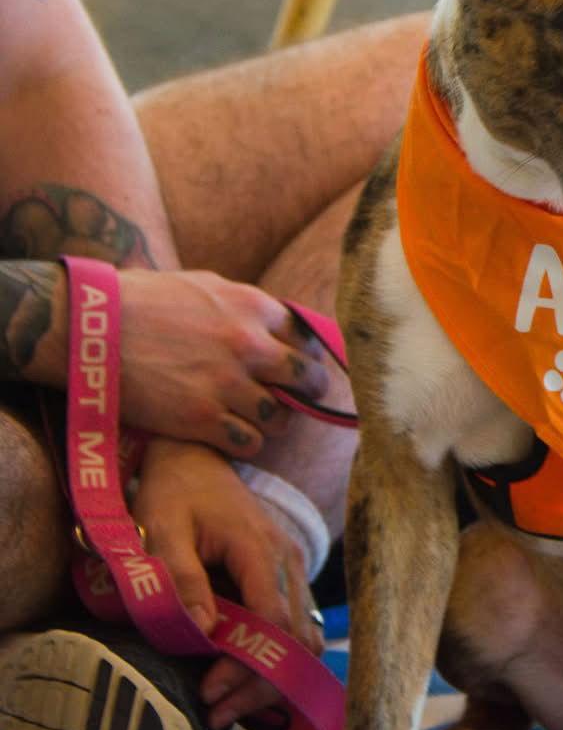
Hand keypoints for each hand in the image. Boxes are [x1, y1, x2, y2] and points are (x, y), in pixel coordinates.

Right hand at [118, 268, 328, 456]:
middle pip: (306, 379)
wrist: (89, 329)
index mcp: (252, 306)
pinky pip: (249, 444)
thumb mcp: (201, 285)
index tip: (301, 367)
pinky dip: (246, 443)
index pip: (306, 338)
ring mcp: (227, 384)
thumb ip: (242, 305)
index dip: (306, 355)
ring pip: (280, 418)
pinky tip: (232, 436)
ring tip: (258, 420)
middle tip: (299, 399)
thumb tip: (273, 322)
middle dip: (306, 391)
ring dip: (273, 422)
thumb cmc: (138, 301)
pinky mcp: (201, 419)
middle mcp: (249, 345)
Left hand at [133, 438, 324, 729]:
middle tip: (215, 710)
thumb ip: (182, 577)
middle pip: (296, 635)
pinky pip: (294, 624)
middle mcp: (287, 559)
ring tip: (226, 702)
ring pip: (303, 635)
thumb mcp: (163, 528)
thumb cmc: (174, 490)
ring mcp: (291, 567)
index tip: (209, 688)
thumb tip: (203, 630)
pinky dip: (275, 656)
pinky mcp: (285, 574)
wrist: (195, 456)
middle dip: (262, 680)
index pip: (273, 618)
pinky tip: (240, 675)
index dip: (248, 661)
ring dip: (273, 673)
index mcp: (259, 547)